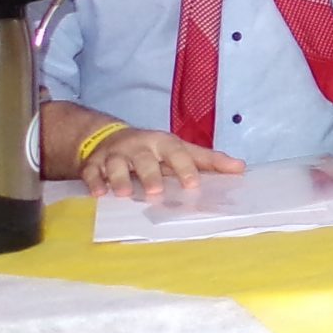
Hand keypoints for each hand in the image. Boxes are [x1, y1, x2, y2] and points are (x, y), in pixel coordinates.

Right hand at [83, 127, 244, 199]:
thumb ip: (208, 160)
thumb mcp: (181, 150)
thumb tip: (241, 168)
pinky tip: (97, 193)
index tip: (193, 185)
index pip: (177, 153)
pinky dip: (94, 181)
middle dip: (149, 174)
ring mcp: (115, 154)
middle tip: (154, 192)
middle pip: (144, 158)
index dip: (185, 168)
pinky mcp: (94, 163)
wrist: (110, 138)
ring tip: (122, 194)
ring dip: (119, 178)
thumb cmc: (154, 150)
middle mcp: (139, 147)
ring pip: (116, 164)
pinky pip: (92, 172)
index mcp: (163, 143)